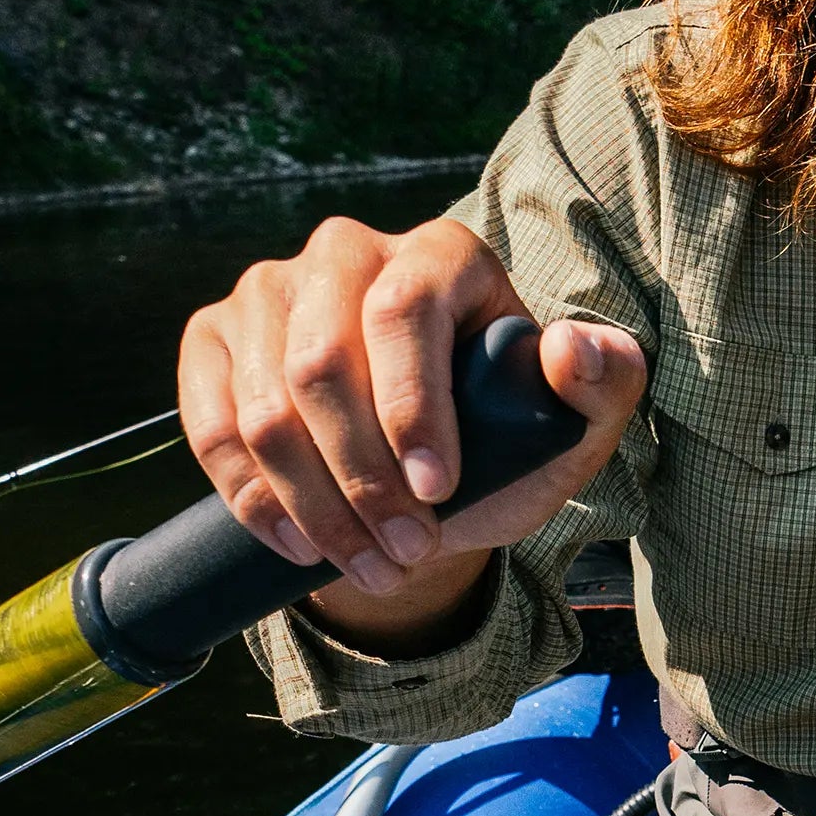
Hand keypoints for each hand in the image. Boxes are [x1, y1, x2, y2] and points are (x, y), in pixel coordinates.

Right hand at [178, 215, 645, 648]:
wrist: (426, 478)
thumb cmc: (507, 442)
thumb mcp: (572, 427)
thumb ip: (605, 385)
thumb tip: (570, 347)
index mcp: (440, 254)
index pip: (405, 312)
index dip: (411, 407)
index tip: (437, 491)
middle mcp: (346, 252)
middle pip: (322, 364)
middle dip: (364, 479)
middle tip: (408, 551)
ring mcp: (270, 290)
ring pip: (265, 408)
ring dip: (315, 506)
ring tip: (369, 563)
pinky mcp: (214, 337)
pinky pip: (210, 424)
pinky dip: (253, 498)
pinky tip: (299, 543)